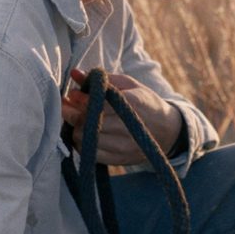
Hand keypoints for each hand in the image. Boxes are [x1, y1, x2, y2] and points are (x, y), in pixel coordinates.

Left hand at [61, 69, 183, 165]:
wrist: (167, 131)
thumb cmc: (144, 102)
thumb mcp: (128, 84)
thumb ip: (101, 78)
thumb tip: (75, 73)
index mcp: (134, 103)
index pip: (98, 104)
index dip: (81, 100)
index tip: (72, 94)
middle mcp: (129, 128)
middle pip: (88, 123)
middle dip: (72, 114)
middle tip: (67, 106)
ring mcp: (125, 146)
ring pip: (85, 139)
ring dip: (76, 128)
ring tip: (77, 119)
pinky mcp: (120, 160)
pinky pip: (90, 154)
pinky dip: (82, 143)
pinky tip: (85, 133)